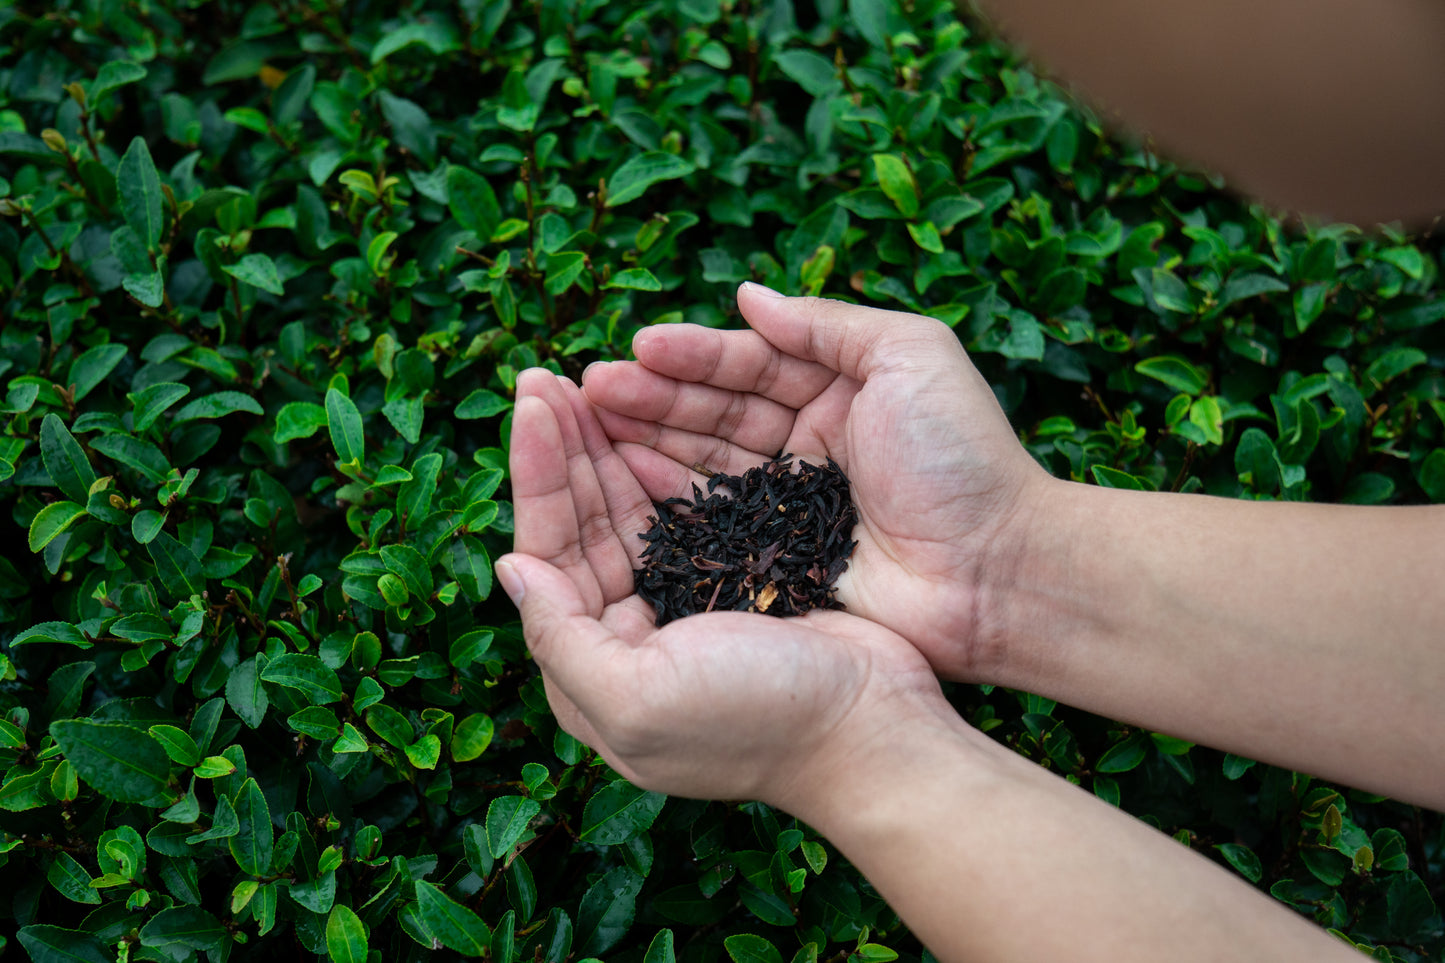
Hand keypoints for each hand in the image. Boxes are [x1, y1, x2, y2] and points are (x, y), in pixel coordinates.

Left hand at [498, 368, 944, 802]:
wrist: (870, 727)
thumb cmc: (757, 718)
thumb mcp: (636, 698)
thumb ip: (560, 639)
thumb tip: (508, 567)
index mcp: (591, 671)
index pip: (546, 555)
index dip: (537, 477)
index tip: (532, 403)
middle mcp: (625, 639)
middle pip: (579, 528)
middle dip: (563, 451)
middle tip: (545, 375)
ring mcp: (679, 610)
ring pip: (624, 515)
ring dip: (602, 451)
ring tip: (582, 384)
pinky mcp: (731, 583)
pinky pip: (678, 515)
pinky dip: (657, 468)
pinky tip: (643, 426)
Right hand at [581, 285, 1050, 680]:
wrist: (995, 571)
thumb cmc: (961, 458)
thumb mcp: (910, 356)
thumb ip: (827, 323)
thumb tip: (746, 296)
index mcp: (841, 393)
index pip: (752, 367)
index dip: (694, 355)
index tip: (638, 347)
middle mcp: (810, 446)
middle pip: (717, 413)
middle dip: (654, 395)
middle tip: (591, 386)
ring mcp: (792, 507)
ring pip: (705, 464)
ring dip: (648, 439)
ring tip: (589, 421)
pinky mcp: (781, 561)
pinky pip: (715, 524)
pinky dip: (668, 499)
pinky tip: (623, 479)